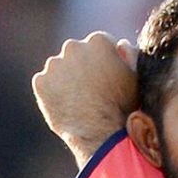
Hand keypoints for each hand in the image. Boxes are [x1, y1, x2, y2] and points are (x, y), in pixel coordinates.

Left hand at [32, 32, 138, 168]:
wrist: (102, 136)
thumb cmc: (125, 107)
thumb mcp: (137, 79)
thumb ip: (130, 56)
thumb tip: (120, 44)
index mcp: (98, 41)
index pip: (97, 46)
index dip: (102, 64)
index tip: (105, 80)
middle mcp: (73, 47)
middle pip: (75, 54)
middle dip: (80, 68)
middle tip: (90, 93)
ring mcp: (54, 65)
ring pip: (58, 69)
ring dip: (65, 81)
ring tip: (79, 103)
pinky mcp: (41, 83)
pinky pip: (46, 85)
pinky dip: (52, 94)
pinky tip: (67, 108)